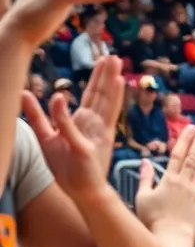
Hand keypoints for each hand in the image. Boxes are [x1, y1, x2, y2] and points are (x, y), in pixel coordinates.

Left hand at [20, 56, 123, 200]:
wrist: (80, 191)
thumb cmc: (65, 169)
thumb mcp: (44, 137)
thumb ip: (37, 116)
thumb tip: (24, 93)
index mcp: (83, 122)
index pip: (91, 95)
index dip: (96, 78)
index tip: (101, 61)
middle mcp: (94, 124)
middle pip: (100, 94)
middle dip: (106, 74)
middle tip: (113, 55)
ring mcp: (96, 131)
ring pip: (104, 100)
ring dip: (110, 80)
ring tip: (116, 62)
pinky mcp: (92, 141)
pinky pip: (97, 117)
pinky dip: (111, 99)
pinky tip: (118, 84)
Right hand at [134, 125, 194, 234]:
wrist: (170, 237)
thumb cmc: (153, 220)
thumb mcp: (142, 197)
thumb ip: (145, 178)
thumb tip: (144, 161)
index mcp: (167, 180)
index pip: (177, 155)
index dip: (185, 140)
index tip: (190, 127)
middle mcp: (183, 182)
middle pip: (193, 157)